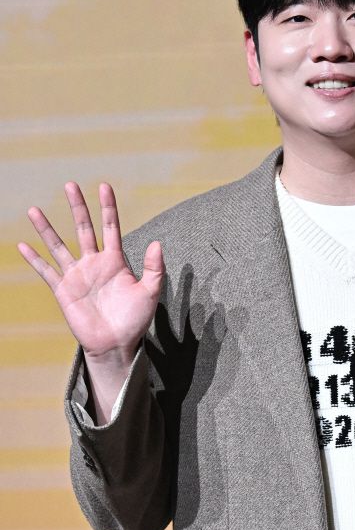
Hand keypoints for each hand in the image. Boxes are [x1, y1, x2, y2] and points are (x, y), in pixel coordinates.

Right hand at [17, 182, 163, 364]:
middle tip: (70, 185)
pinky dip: (34, 259)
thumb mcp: (150, 292)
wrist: (116, 344)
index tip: (104, 186)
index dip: (108, 207)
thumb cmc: (135, 320)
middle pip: (84, 228)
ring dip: (46, 228)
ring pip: (59, 246)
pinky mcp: (64, 291)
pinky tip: (22, 246)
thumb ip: (154, 268)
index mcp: (115, 261)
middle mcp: (94, 263)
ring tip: (33, 210)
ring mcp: (77, 276)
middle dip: (77, 207)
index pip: (111, 227)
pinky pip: (46, 272)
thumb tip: (157, 243)